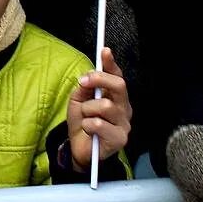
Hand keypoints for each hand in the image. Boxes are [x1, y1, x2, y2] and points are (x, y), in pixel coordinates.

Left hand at [68, 48, 131, 171]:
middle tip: (83, 81)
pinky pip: (98, 124)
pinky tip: (88, 131)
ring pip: (104, 106)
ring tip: (85, 119)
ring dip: (88, 110)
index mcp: (116, 98)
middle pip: (119, 86)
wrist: (79, 150)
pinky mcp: (120, 139)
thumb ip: (84, 88)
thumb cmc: (82, 124)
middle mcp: (124, 109)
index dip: (111, 64)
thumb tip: (87, 77)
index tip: (104, 51)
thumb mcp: (78, 101)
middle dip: (99, 79)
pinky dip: (87, 125)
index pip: (118, 77)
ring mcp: (124, 124)